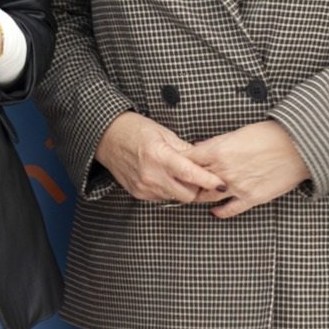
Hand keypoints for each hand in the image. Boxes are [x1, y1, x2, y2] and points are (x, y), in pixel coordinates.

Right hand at [94, 112, 224, 204]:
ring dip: (184, 190)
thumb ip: (185, 150)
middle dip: (198, 188)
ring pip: (176, 198)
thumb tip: (205, 161)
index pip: (190, 174)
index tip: (222, 184)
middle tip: (203, 178)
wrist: (107, 138)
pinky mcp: (139, 193)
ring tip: (183, 175)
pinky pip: (163, 198)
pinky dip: (170, 191)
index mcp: (159, 156)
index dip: (209, 181)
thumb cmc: (135, 130)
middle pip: (187, 194)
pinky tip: (167, 178)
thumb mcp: (164, 133)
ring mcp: (144, 187)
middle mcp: (151, 175)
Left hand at [190, 120, 311, 218]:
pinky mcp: (251, 198)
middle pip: (194, 181)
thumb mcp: (239, 132)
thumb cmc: (271, 134)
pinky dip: (219, 212)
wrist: (298, 147)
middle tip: (181, 183)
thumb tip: (200, 147)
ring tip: (196, 195)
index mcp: (218, 150)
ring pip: (207, 197)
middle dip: (186, 182)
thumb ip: (217, 143)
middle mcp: (224, 171)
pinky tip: (214, 210)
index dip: (179, 162)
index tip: (175, 165)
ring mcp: (236, 186)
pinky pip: (228, 210)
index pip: (188, 160)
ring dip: (200, 196)